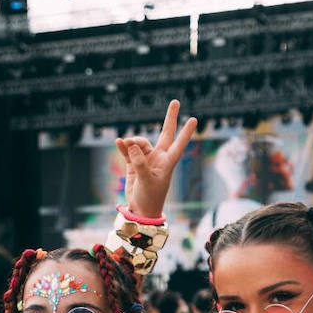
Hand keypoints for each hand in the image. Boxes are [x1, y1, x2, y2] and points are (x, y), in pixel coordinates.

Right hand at [115, 99, 196, 218]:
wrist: (139, 210)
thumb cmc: (149, 198)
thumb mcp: (146, 180)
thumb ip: (140, 162)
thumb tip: (131, 144)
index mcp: (167, 162)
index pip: (178, 144)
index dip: (185, 132)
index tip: (194, 119)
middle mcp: (158, 158)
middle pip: (165, 133)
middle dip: (170, 118)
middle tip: (175, 101)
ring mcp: (146, 159)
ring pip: (140, 143)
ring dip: (132, 142)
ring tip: (124, 144)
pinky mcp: (134, 164)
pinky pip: (129, 151)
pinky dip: (123, 147)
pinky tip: (118, 142)